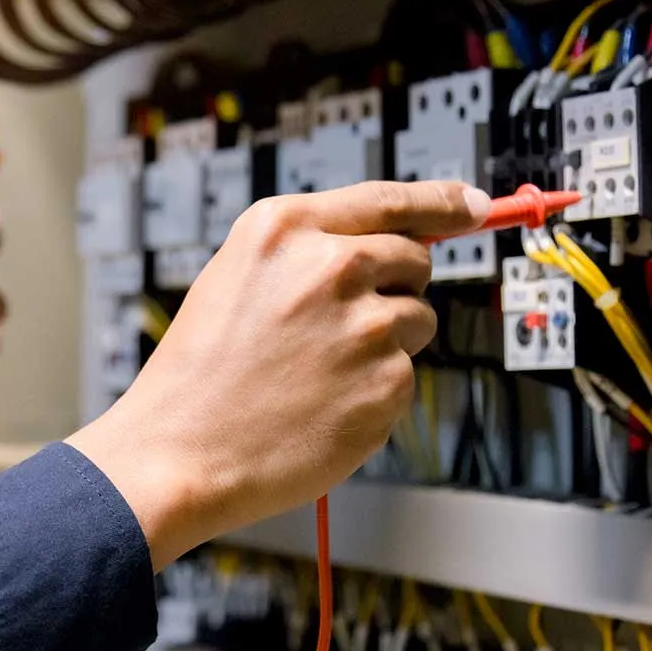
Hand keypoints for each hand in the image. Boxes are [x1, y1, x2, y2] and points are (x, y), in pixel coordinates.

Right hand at [67, 181, 488, 569]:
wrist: (180, 451)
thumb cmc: (199, 373)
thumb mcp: (235, 277)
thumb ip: (308, 251)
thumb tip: (391, 242)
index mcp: (286, 230)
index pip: (388, 199)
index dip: (441, 201)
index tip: (471, 205)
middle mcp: (331, 267)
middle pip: (415, 257)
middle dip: (395, 285)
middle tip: (344, 324)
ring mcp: (365, 325)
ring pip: (419, 319)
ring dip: (386, 341)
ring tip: (321, 370)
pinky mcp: (387, 383)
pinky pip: (406, 375)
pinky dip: (375, 391)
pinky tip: (324, 403)